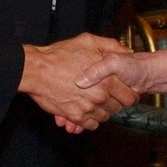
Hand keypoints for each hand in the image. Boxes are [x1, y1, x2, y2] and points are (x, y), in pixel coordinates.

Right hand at [20, 33, 138, 132]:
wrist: (37, 70)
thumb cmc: (60, 55)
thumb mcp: (88, 42)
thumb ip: (111, 46)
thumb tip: (128, 51)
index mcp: (107, 79)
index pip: (129, 96)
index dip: (129, 93)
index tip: (124, 90)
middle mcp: (99, 96)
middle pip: (118, 108)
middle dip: (115, 102)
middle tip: (108, 94)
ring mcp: (87, 108)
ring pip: (105, 117)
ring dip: (102, 110)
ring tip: (95, 100)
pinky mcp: (75, 117)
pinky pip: (91, 125)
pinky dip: (91, 120)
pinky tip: (87, 109)